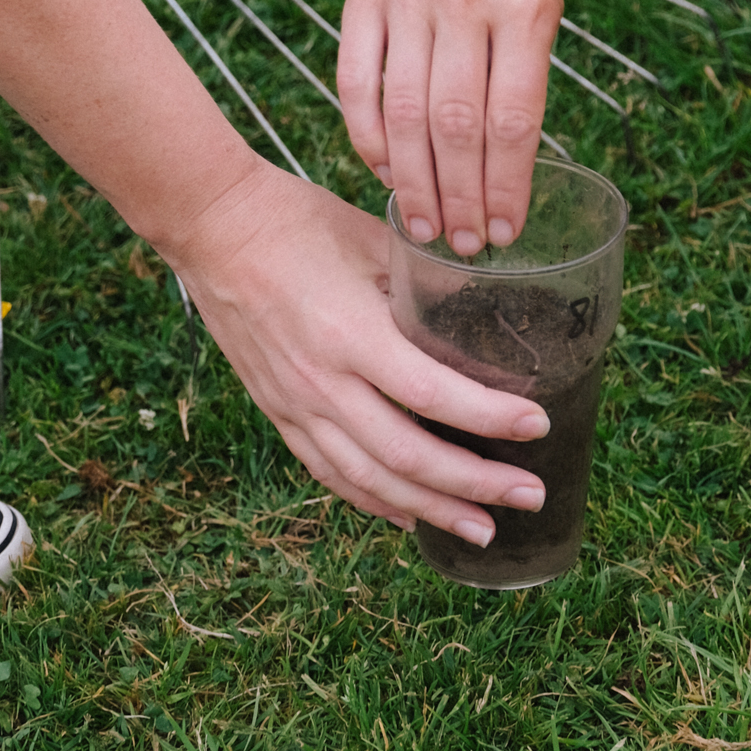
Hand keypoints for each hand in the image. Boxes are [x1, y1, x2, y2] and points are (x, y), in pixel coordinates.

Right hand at [164, 164, 551, 543]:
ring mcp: (296, 404)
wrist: (213, 229)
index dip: (489, 417)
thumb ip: (427, 285)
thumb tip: (489, 311)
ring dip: (431, 509)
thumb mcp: (375, 240)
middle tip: (530, 495)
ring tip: (482, 529)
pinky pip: (330, 473)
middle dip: (474, 484)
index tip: (537, 424)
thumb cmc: (298, 221)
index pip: (431, 393)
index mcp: (350, 333)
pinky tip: (410, 517)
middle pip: (406, 455)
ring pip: (369, 479)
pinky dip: (374, 501)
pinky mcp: (278, 413)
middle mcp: (322, 381)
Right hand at [337, 0, 561, 256]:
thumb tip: (498, 183)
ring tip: (423, 227)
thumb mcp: (544, 9)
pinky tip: (383, 173)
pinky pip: (357, 83)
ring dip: (413, 182)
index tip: (504, 231)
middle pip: (456, 124)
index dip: (506, 185)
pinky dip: (367, 138)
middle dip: (458, 197)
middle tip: (459, 245)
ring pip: (404, 112)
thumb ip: (521, 82)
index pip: (513, 119)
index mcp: (524, 7)